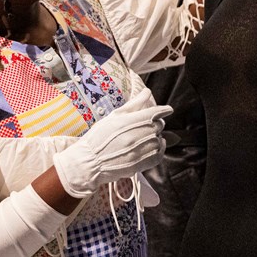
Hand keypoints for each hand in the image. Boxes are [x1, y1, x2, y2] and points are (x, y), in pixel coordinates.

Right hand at [53, 93, 171, 197]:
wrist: (89, 161)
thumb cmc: (98, 137)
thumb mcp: (113, 117)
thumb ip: (133, 104)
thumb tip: (147, 92)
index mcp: (128, 122)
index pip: (155, 113)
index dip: (164, 110)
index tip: (168, 109)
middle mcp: (135, 136)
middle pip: (158, 126)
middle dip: (156, 122)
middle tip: (149, 123)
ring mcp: (138, 151)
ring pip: (159, 140)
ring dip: (157, 136)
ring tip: (147, 136)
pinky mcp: (139, 164)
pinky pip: (158, 155)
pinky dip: (159, 149)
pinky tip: (153, 146)